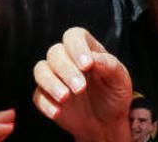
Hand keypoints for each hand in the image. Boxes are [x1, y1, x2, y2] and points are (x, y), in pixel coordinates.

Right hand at [32, 27, 131, 141]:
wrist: (107, 121)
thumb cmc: (114, 94)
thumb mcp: (120, 79)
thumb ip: (109, 65)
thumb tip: (94, 58)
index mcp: (86, 49)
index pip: (74, 36)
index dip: (77, 47)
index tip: (87, 65)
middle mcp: (67, 60)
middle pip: (55, 53)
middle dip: (66, 70)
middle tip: (80, 88)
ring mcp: (55, 78)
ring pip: (41, 70)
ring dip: (51, 83)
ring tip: (65, 98)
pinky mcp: (46, 97)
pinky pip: (38, 96)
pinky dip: (46, 103)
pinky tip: (57, 112)